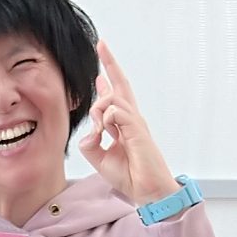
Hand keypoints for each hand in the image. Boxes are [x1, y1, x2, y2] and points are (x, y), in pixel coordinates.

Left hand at [76, 41, 178, 207]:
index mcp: (124, 125)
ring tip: (99, 131)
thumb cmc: (131, 176)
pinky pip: (117, 111)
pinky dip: (106, 118)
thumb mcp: (100, 160)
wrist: (148, 191)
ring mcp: (136, 123)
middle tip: (102, 44)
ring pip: (112, 98)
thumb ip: (90, 144)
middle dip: (111, 63)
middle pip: (122, 84)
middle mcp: (131, 119)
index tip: (99, 70)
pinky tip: (104, 132)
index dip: (107, 81)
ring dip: (98, 109)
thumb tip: (88, 133)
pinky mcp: (137, 130)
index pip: (116, 96)